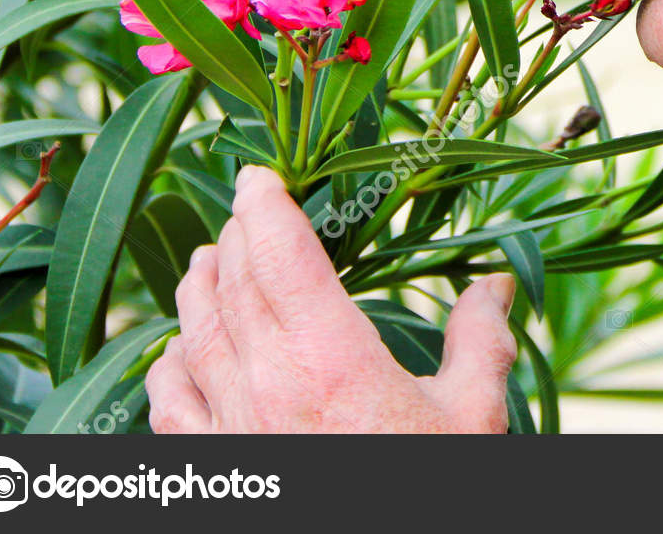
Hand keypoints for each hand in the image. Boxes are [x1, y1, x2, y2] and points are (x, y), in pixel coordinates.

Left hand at [147, 165, 517, 432]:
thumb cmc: (429, 486)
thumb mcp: (471, 416)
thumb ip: (480, 341)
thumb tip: (495, 284)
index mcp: (331, 358)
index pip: (280, 253)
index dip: (264, 204)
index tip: (260, 175)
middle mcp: (267, 384)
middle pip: (231, 282)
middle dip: (235, 236)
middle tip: (246, 211)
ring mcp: (230, 429)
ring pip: (193, 332)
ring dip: (197, 286)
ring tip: (204, 260)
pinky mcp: (211, 467)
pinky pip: (168, 402)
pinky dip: (168, 362)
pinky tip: (176, 352)